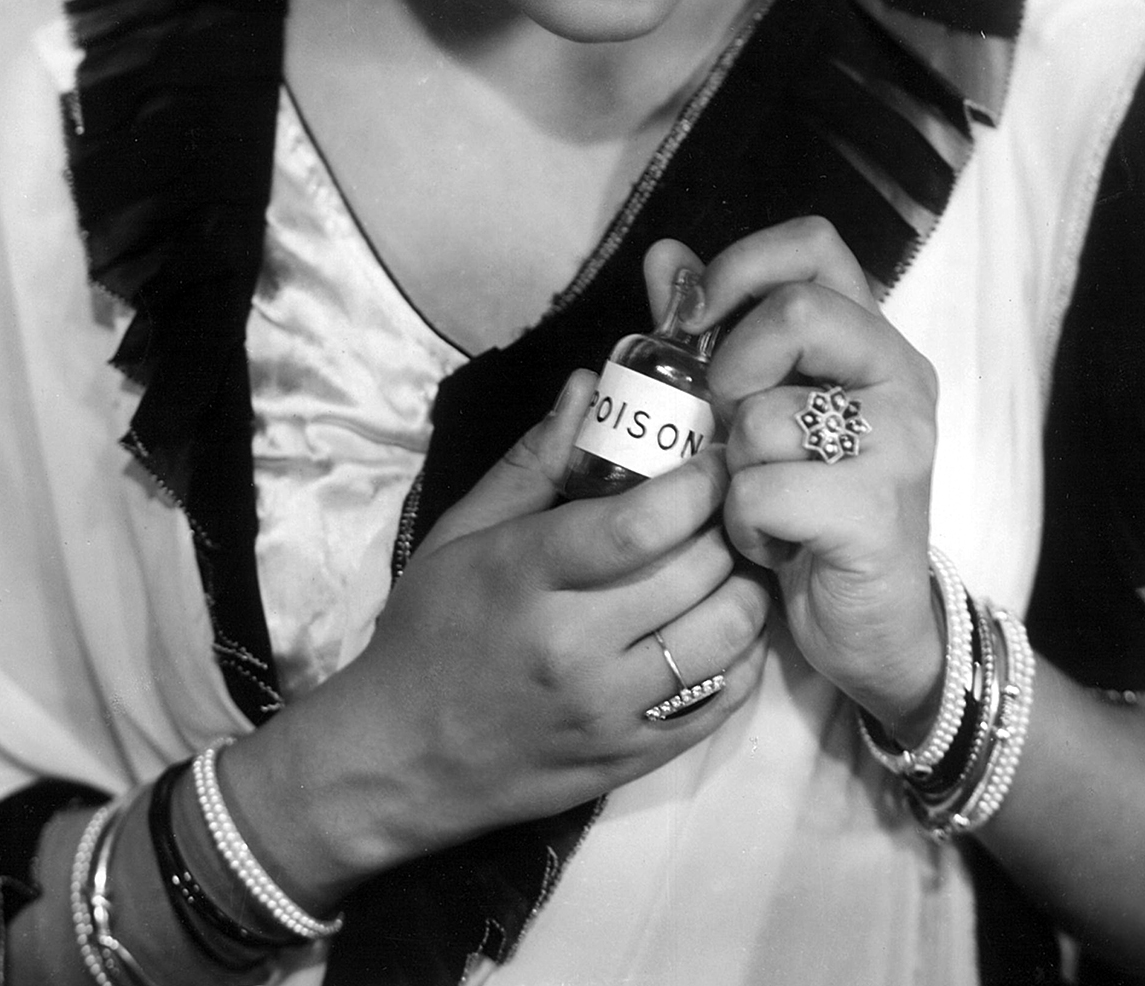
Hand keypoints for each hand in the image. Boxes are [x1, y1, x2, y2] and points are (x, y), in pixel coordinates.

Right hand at [223, 370, 770, 911]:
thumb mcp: (462, 532)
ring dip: (745, 587)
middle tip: (728, 503)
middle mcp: (575, 649)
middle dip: (726, 526)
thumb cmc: (430, 628)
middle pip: (694, 573)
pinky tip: (726, 623)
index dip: (696, 484)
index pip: (639, 526)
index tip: (714, 457)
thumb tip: (590, 385)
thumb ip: (533, 461)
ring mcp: (610, 712)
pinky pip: (724, 701)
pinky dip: (744, 654)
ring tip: (733, 560)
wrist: (400, 758)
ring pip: (724, 636)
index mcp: (527, 578)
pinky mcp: (634, 759)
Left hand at [645, 219, 943, 743]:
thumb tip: (665, 255)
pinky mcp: (876, 512)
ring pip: (766, 415)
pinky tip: (775, 543)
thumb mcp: (758, 407)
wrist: (869, 629)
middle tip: (729, 422)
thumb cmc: (804, 507)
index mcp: (872, 339)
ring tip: (762, 500)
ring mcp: (900, 444)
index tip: (696, 320)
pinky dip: (746, 524)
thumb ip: (715, 331)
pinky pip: (763, 492)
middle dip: (733, 369)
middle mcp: (900, 377)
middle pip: (796, 311)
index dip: (742, 266)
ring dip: (736, 468)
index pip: (814, 245)